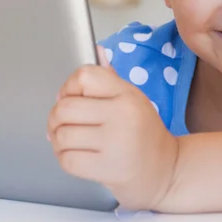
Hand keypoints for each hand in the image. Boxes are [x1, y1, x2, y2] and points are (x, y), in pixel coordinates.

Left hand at [47, 46, 178, 210]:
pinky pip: (68, 160)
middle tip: (59, 125)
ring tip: (66, 142)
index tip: (68, 98)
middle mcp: (122, 115)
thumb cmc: (144, 135)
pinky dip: (64, 158)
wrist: (166, 170)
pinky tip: (74, 156)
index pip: (84, 76)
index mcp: (127, 94)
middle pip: (65, 107)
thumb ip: (110, 80)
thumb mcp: (133, 100)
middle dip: (55, 118)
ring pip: (62, 135)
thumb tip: (97, 51)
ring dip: (57, 140)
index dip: (68, 87)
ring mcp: (115, 143)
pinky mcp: (107, 168)